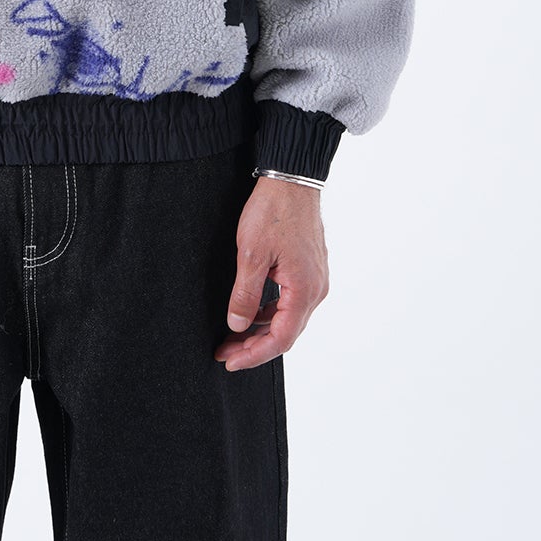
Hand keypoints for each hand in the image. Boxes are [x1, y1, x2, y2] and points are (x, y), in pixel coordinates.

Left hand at [215, 176, 328, 370]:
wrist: (291, 179)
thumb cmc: (273, 211)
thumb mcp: (251, 254)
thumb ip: (245, 294)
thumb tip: (238, 326)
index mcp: (304, 290)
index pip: (280, 339)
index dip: (254, 355)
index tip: (229, 361)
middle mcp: (316, 289)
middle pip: (286, 334)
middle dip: (254, 347)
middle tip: (225, 352)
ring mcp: (315, 279)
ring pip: (288, 318)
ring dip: (261, 330)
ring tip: (233, 336)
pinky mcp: (309, 269)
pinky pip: (291, 302)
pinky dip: (270, 312)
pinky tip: (251, 312)